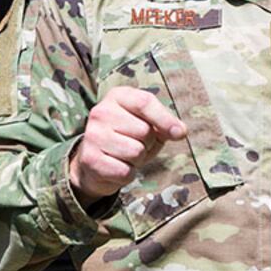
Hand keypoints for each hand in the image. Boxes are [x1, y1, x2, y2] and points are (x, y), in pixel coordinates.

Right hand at [68, 87, 186, 205]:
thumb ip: (164, 123)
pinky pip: (125, 171)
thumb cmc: (127, 137)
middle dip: (148, 143)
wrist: (95, 162)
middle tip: (136, 144)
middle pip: (144, 131)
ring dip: (138, 160)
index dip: (165, 119)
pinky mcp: (90, 159)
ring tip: (126, 155)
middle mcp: (101, 112)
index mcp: (117, 96)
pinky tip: (117, 166)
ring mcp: (93, 135)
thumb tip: (180, 131)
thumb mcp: (147, 123)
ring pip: (136, 152)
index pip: (144, 102)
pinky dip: (127, 174)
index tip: (180, 133)